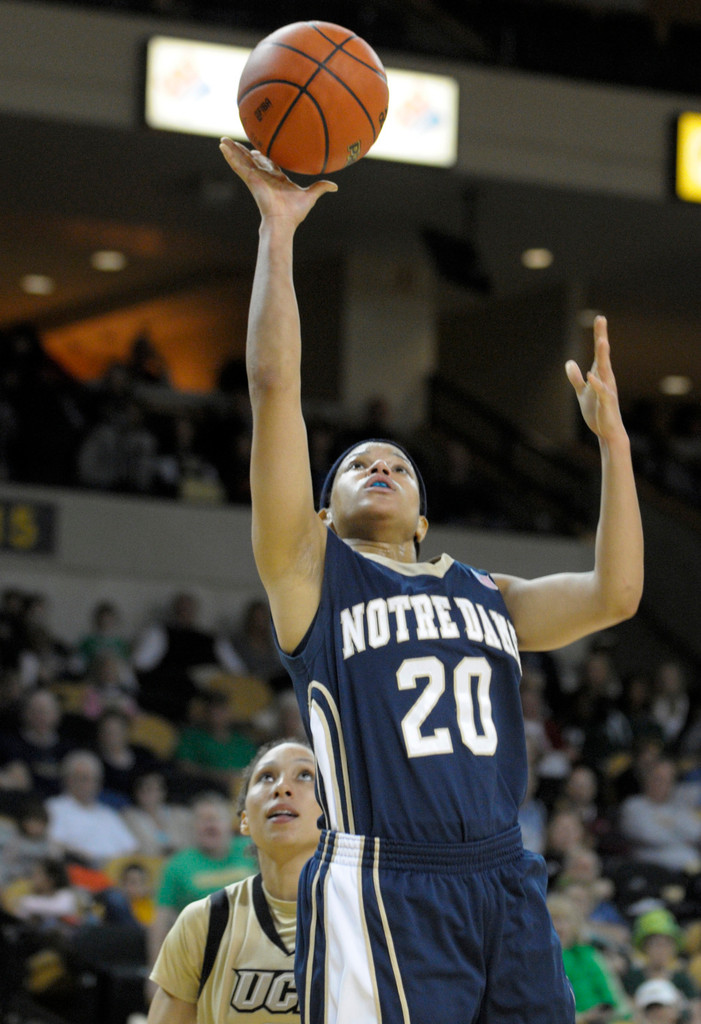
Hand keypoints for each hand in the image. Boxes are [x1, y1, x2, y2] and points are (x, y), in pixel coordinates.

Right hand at [219, 137, 337, 225]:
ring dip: (232, 150)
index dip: (262, 157)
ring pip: (241, 160)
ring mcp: (255, 177)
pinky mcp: (250, 179)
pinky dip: (230, 156)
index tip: (257, 150)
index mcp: (276, 179)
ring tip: (222, 140)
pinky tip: (222, 147)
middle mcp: (264, 177)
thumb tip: (335, 186)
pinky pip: (237, 165)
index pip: (267, 164)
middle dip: (243, 151)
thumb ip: (321, 188)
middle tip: (235, 142)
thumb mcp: (311, 196)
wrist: (284, 221)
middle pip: (251, 160)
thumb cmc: (295, 212)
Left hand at [565, 315, 625, 442]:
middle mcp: (606, 379)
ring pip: (604, 370)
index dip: (599, 335)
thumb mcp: (583, 392)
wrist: (608, 432)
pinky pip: (601, 391)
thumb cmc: (597, 411)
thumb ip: (576, 378)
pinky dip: (597, 383)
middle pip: (603, 355)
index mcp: (601, 375)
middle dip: (601, 337)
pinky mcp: (606, 403)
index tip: (599, 318)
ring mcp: (607, 390)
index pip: (600, 352)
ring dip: (603, 356)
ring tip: (602, 341)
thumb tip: (569, 362)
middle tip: (601, 319)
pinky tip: (592, 375)